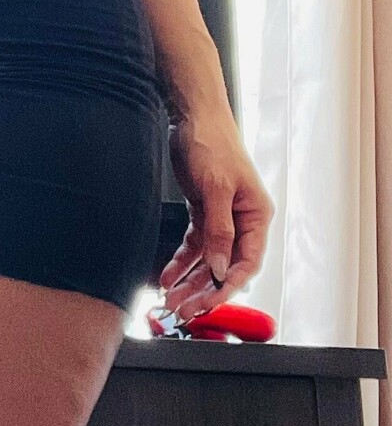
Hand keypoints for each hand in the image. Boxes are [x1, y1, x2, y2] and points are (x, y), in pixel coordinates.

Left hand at [158, 106, 274, 322]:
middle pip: (225, 266)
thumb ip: (220, 231)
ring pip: (207, 259)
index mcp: (257, 216)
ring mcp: (222, 217)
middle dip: (204, 289)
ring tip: (171, 299)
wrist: (193, 116)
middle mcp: (242, 220)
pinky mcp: (203, 211)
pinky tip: (167, 276)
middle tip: (184, 309)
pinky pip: (193, 245)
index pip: (247, 263)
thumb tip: (222, 269)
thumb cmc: (214, 144)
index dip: (228, 287)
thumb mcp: (217, 189)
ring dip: (190, 280)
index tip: (209, 305)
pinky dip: (180, 262)